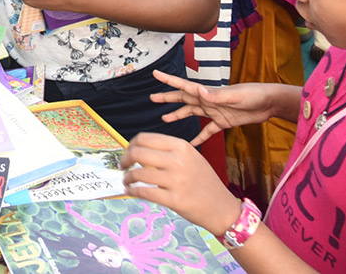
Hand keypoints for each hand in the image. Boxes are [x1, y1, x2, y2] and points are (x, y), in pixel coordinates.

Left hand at [122, 132, 240, 234]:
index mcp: (181, 146)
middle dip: (125, 159)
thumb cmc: (203, 181)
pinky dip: (132, 191)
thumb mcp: (190, 157)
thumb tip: (137, 148)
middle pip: (137, 153)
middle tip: (122, 165)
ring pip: (138, 174)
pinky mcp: (174, 200)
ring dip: (127, 177)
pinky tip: (130, 191)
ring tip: (127, 180)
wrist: (222, 208)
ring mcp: (176, 181)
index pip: (145, 138)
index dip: (131, 144)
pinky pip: (144, 192)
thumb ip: (167, 151)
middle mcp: (178, 161)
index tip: (128, 151)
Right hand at [146, 68, 280, 145]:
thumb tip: (199, 91)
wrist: (269, 104)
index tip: (156, 74)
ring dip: (178, 115)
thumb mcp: (234, 95)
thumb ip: (216, 95)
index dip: (169, 80)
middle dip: (168, 98)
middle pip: (183, 99)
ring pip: (192, 113)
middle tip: (153, 98)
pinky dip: (199, 136)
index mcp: (208, 93)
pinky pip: (207, 130)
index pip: (184, 86)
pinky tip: (192, 143)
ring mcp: (215, 111)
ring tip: (165, 119)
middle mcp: (208, 101)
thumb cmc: (253, 95)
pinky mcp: (223, 122)